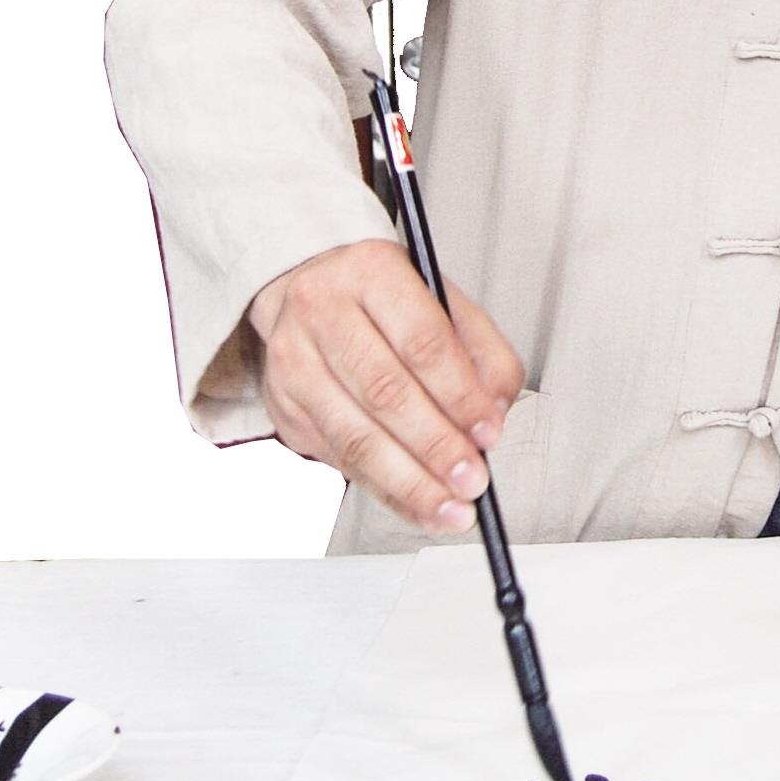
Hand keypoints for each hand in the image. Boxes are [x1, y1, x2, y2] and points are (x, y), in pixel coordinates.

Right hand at [246, 238, 526, 535]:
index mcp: (372, 273)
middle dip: (435, 446)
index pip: (421, 341)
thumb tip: (495, 411)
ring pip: (354, 436)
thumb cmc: (386, 299)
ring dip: (409, 482)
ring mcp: (296, 362)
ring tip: (450, 507)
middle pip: (385, 392)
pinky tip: (418, 506)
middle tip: (472, 480)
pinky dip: (385, 491)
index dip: (458, 394)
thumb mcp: (445, 303)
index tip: (488, 433)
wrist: (310, 287)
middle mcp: (323, 313)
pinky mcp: (284, 407)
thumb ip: (484, 353)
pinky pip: (339, 460)